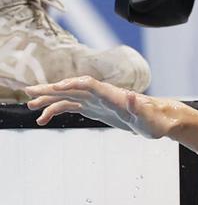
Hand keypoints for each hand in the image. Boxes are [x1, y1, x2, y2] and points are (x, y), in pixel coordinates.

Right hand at [25, 76, 174, 138]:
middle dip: (51, 90)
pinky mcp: (96, 109)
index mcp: (112, 95)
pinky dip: (56, 110)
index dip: (73, 85)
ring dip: (49, 100)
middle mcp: (102, 95)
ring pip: (68, 97)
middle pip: (73, 89)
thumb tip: (130, 96)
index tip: (56, 88)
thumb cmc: (156, 120)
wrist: (161, 120)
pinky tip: (43, 118)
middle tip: (29, 92)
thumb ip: (137, 106)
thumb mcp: (148, 116)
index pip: (89, 85)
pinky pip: (71, 106)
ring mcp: (97, 101)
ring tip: (30, 105)